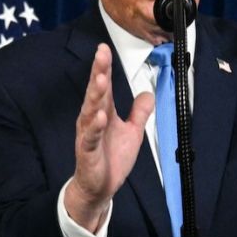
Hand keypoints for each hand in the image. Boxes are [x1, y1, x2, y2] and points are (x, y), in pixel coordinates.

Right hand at [65, 44, 153, 229]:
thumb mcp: (132, 132)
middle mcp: (92, 120)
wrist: (99, 187)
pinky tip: (100, 117)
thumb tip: (148, 93)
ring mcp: (88, 135)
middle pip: (95, 93)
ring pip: (91, 111)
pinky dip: (95, 128)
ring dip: (95, 95)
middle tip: (101, 54)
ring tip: (101, 79)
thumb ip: (139, 113)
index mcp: (102, 113)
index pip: (104, 87)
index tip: (104, 48)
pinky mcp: (88, 152)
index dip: (104, 68)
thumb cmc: (111, 158)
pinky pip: (91, 138)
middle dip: (98, 73)